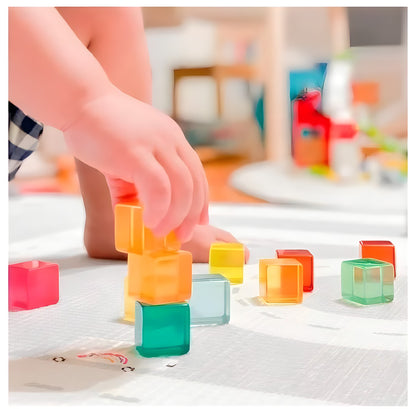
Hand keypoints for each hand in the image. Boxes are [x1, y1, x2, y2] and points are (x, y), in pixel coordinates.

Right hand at [63, 88, 208, 240]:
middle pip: (194, 183)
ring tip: (162, 233)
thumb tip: (137, 214)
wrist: (79, 102)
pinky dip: (158, 209)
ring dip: (175, 216)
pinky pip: (158, 187)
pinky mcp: (136, 152)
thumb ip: (134, 184)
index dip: (201, 200)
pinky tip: (149, 221)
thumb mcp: (127, 157)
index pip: (197, 173)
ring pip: (182, 187)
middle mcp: (170, 140)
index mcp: (172, 139)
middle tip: (182, 235)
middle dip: (192, 214)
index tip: (199, 220)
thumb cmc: (100, 130)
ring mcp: (155, 144)